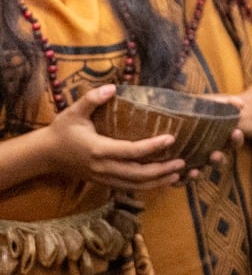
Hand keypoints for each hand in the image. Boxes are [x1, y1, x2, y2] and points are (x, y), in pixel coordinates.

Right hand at [40, 85, 216, 190]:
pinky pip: (127, 186)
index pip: (130, 151)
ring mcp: (103, 177)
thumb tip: (112, 88)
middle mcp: (102, 167)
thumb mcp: (73, 112)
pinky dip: (146, 186)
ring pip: (134, 184)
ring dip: (157, 181)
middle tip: (183, 162)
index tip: (172, 138)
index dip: (152, 147)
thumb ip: (92, 99)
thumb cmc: (62, 131)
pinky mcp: (103, 181)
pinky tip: (161, 180)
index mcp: (98, 150)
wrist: (45, 155)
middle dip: (161, 170)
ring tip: (178, 173)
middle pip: (137, 174)